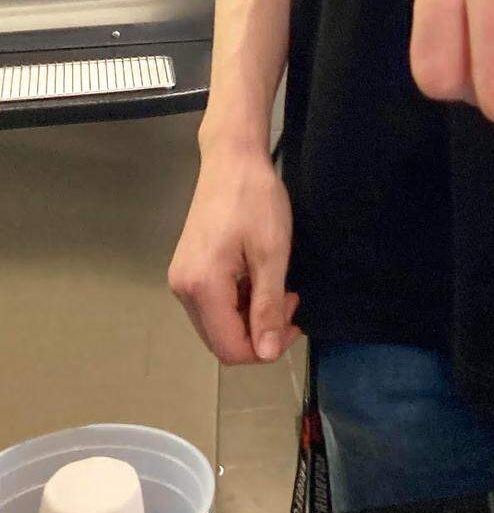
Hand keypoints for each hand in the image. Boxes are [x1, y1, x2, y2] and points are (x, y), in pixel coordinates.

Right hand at [168, 145, 301, 366]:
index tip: (293, 318)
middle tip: (288, 300)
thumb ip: (268, 306)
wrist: (232, 157)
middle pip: (221, 340)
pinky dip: (239, 302)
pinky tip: (259, 279)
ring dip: (251, 317)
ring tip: (277, 286)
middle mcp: (182, 289)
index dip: (265, 347)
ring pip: (218, 324)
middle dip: (259, 332)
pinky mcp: (188, 268)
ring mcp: (182, 279)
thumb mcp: (271, 253)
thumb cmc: (255, 199)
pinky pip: (214, 304)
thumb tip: (266, 354)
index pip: (230, 348)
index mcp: (201, 287)